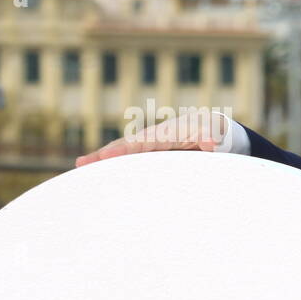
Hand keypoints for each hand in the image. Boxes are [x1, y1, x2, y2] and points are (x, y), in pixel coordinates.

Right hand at [74, 110, 226, 166]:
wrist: (215, 128)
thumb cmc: (217, 134)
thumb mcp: (219, 136)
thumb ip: (214, 139)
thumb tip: (211, 142)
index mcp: (171, 132)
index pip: (145, 142)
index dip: (127, 149)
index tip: (108, 155)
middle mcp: (157, 135)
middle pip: (128, 144)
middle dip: (107, 153)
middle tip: (83, 163)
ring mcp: (152, 143)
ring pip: (125, 150)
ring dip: (104, 159)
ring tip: (81, 166)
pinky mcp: (152, 152)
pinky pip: (131, 156)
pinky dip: (114, 163)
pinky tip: (96, 171)